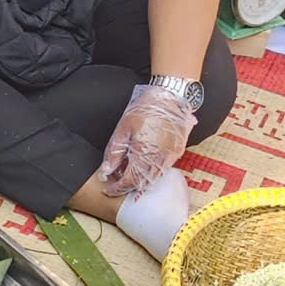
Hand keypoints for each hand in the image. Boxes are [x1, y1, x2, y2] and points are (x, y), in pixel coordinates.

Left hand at [98, 82, 198, 196]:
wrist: (170, 96)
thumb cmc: (145, 109)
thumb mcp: (123, 129)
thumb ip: (114, 153)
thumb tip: (106, 171)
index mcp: (144, 155)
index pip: (129, 182)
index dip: (117, 188)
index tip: (108, 189)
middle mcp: (160, 160)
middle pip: (142, 183)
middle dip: (128, 185)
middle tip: (115, 180)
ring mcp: (171, 157)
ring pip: (154, 178)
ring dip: (140, 179)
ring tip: (128, 170)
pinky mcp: (178, 152)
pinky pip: (163, 169)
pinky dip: (151, 171)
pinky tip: (142, 163)